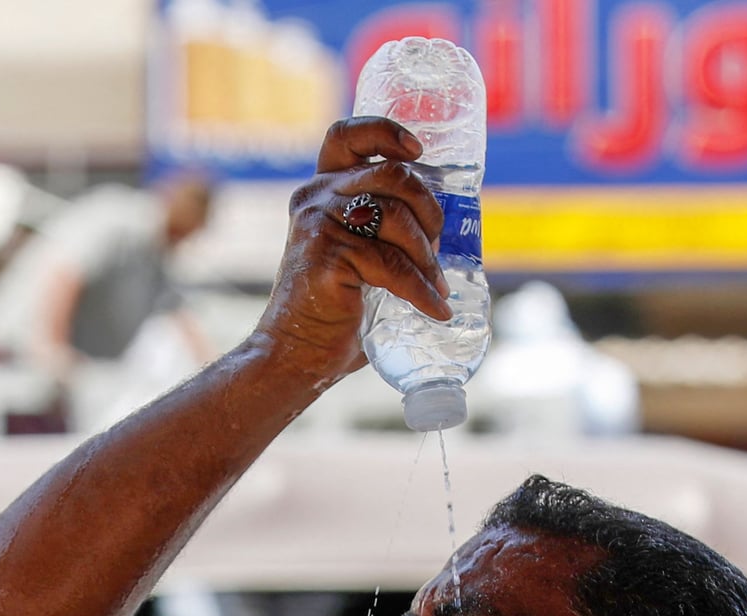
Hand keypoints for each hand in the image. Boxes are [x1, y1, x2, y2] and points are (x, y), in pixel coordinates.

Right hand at [252, 117, 450, 384]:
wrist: (297, 353)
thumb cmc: (334, 309)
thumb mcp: (359, 254)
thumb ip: (384, 231)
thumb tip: (449, 227)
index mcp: (321, 190)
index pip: (346, 136)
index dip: (385, 131)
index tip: (418, 151)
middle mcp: (315, 198)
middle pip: (392, 174)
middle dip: (429, 207)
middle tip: (438, 245)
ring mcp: (318, 224)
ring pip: (396, 216)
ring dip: (427, 253)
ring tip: (436, 283)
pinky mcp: (328, 256)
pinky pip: (392, 265)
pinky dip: (421, 290)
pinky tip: (435, 309)